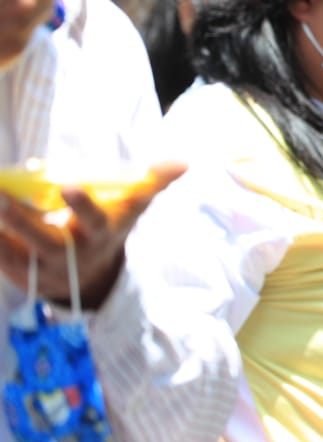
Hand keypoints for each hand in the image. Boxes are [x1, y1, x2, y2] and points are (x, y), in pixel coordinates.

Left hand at [0, 161, 186, 308]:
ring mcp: (47, 269)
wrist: (92, 279)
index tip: (68, 186)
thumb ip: (153, 182)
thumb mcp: (132, 209)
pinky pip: (3, 263)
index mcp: (100, 233)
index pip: (93, 219)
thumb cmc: (110, 230)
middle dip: (25, 223)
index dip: (82, 205)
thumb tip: (186, 162)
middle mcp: (73, 254)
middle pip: (48, 242)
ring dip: (2, 236)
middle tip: (3, 200)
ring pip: (19, 255)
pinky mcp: (24, 276)